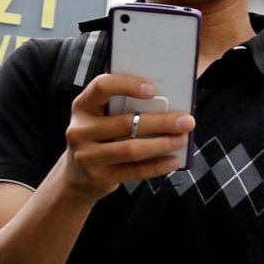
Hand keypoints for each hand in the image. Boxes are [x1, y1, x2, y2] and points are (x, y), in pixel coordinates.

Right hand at [53, 71, 193, 202]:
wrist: (76, 176)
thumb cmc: (98, 137)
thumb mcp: (100, 117)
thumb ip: (123, 106)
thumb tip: (166, 100)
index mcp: (82, 106)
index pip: (101, 87)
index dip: (127, 85)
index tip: (153, 89)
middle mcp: (80, 130)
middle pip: (125, 122)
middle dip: (161, 121)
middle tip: (186, 120)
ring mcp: (87, 156)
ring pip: (131, 149)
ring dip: (162, 144)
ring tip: (183, 139)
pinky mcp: (99, 178)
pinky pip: (134, 171)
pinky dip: (157, 166)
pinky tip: (173, 160)